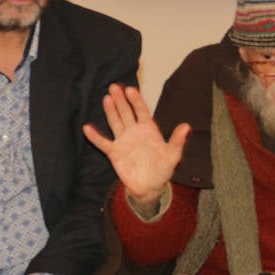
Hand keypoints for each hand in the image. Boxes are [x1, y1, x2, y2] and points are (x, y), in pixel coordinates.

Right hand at [83, 84, 189, 209]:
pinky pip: (103, 143)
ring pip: (115, 122)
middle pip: (126, 113)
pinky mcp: (114, 153)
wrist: (150, 187)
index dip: (136, 100)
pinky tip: (87, 127)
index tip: (131, 89)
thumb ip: (177, 141)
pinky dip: (95, 136)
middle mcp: (134, 132)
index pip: (141, 111)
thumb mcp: (173, 155)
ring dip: (110, 111)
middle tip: (114, 87)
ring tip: (106, 98)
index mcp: (149, 130)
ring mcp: (123, 141)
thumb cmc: (162, 169)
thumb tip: (187, 126)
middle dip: (121, 100)